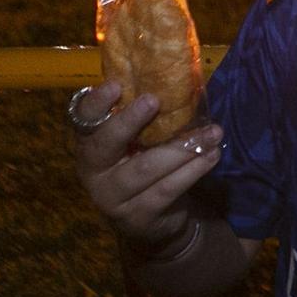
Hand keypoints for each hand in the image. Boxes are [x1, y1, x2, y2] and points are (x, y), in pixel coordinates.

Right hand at [70, 79, 220, 245]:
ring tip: (213, 133)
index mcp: (90, 144)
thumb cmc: (147, 163)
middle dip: (129, 121)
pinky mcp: (136, 217)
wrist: (157, 219)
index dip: (96, 103)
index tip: (116, 85)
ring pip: (145, 168)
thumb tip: (173, 77)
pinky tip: (211, 156)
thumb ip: (145, 116)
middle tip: (154, 100)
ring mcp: (111, 198)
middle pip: (105, 145)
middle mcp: (93, 171)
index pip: (83, 120)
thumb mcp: (142, 140)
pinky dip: (192, 170)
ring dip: (182, 148)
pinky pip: (166, 190)